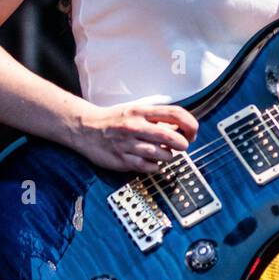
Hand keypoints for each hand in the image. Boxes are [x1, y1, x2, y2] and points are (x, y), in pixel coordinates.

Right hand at [68, 101, 197, 173]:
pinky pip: (149, 167)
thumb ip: (158, 119)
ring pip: (162, 154)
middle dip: (182, 144)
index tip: (192, 132)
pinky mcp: (123, 160)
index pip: (175, 113)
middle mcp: (136, 126)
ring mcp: (129, 144)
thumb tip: (182, 128)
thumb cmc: (115, 120)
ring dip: (169, 156)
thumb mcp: (136, 112)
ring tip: (163, 153)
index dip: (190, 124)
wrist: (85, 129)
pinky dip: (156, 166)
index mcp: (142, 111)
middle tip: (182, 146)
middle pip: (171, 136)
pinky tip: (152, 161)